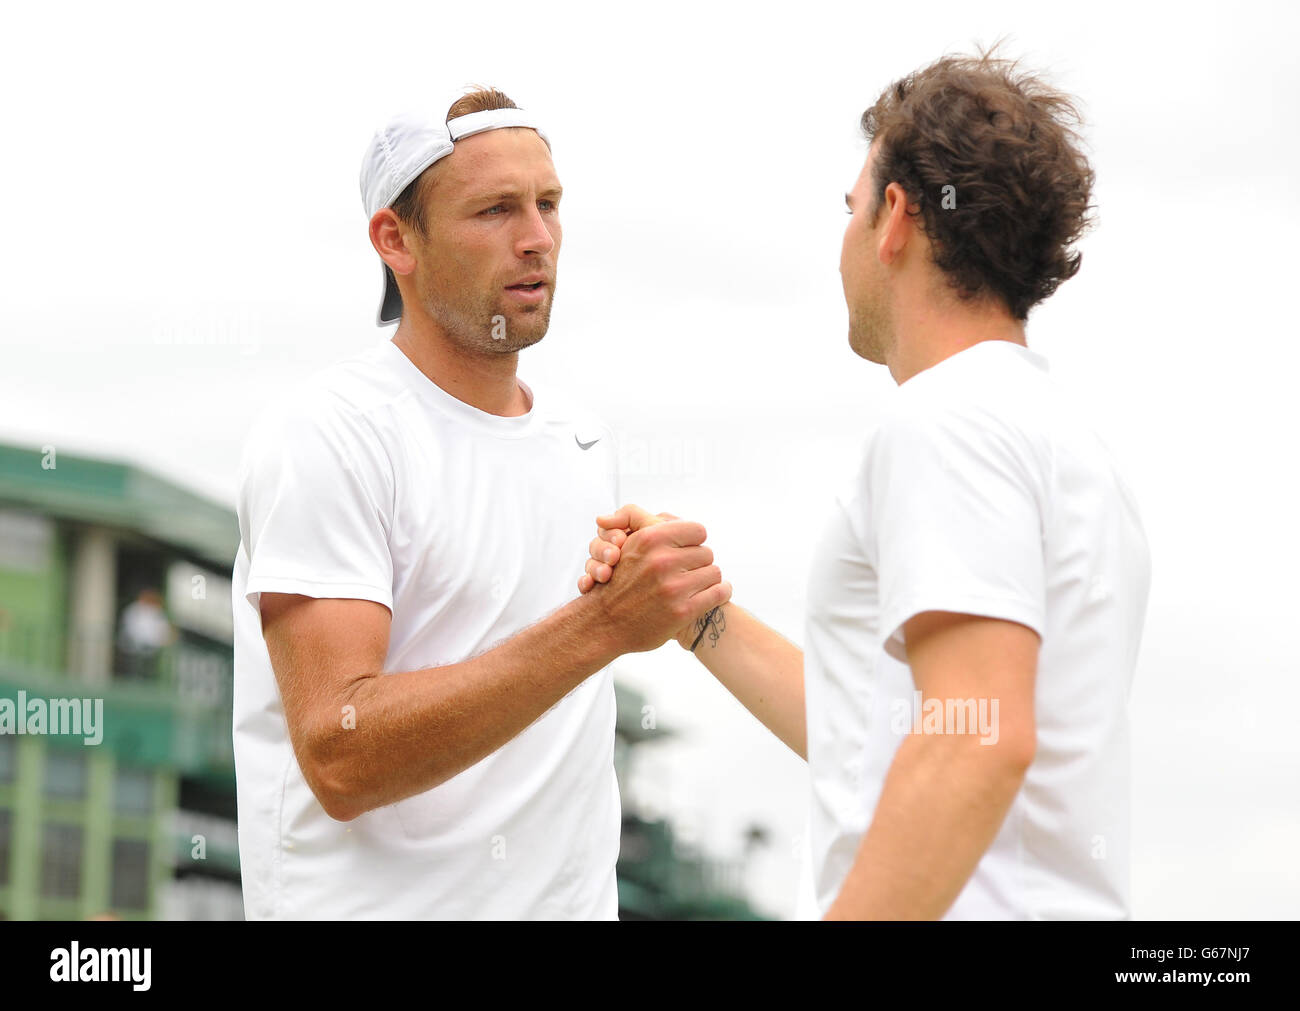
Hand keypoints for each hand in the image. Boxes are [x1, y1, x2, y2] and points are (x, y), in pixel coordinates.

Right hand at [579, 504, 720, 649]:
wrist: (604, 623)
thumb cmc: (619, 582)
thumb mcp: (627, 544)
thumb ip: (642, 521)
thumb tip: (669, 516)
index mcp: (650, 539)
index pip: (697, 530)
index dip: (694, 541)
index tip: (688, 550)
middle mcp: (661, 561)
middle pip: (707, 552)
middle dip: (699, 562)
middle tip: (689, 571)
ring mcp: (673, 587)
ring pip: (714, 572)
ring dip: (708, 579)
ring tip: (698, 584)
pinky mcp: (682, 611)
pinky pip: (719, 593)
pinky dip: (722, 592)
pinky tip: (717, 593)